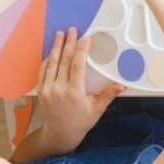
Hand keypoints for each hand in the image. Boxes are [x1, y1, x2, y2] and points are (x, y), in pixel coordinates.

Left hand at [38, 28, 124, 153]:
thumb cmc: (81, 121)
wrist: (59, 133)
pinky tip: (52, 51)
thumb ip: (108, 95)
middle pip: (64, 61)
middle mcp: (59, 89)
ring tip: (59, 34)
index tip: (85, 39)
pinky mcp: (41, 91)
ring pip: (52, 63)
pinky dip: (48, 59)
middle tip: (72, 30)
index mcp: (74, 92)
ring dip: (56, 47)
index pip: (77, 66)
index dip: (81, 50)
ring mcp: (47, 89)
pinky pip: (43, 71)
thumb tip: (122, 85)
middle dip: (68, 43)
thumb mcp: (97, 109)